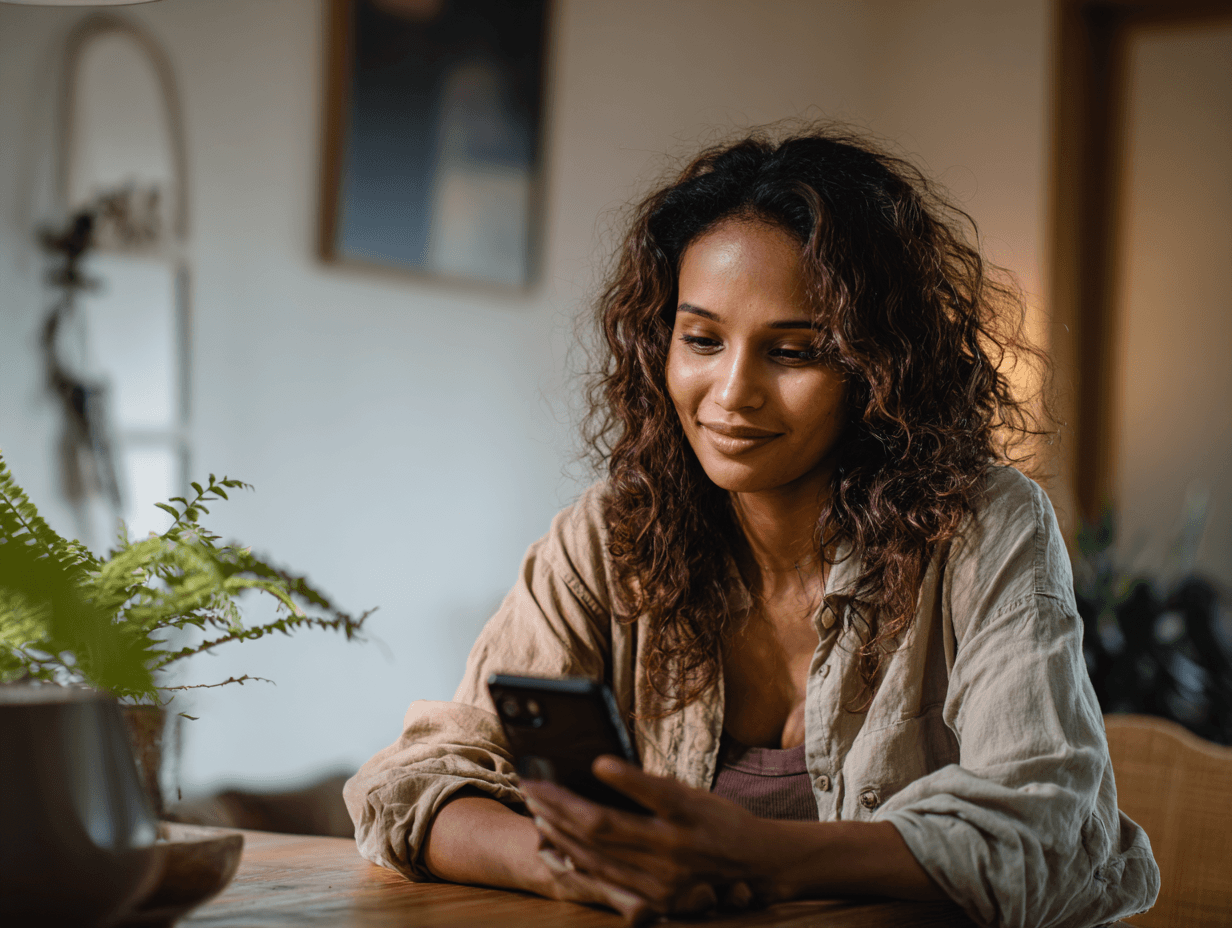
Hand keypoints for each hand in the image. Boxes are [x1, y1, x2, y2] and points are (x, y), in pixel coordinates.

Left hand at [521, 756, 777, 917]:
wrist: (757, 864)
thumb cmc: (720, 819)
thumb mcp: (695, 794)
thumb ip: (653, 787)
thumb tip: (602, 771)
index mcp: (690, 814)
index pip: (654, 793)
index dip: (625, 778)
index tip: (597, 762)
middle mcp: (676, 848)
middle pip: (607, 827)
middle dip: (561, 805)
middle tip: (533, 783)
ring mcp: (664, 879)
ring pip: (597, 854)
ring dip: (560, 830)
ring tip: (536, 809)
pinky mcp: (657, 897)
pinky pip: (605, 878)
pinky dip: (576, 857)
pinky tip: (556, 840)